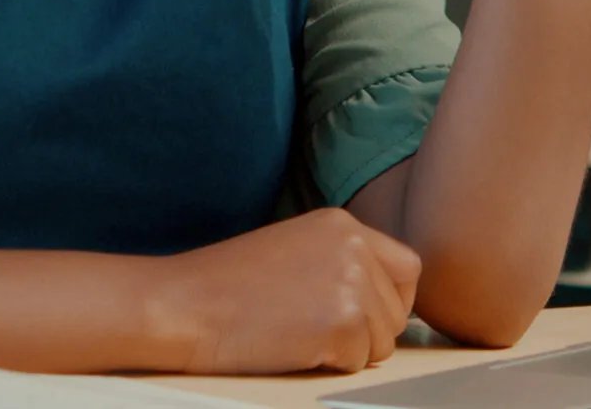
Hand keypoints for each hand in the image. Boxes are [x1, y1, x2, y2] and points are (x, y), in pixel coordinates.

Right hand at [156, 209, 422, 374]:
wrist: (183, 306)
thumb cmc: (226, 286)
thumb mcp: (295, 249)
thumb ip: (340, 262)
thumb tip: (383, 300)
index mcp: (343, 224)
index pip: (407, 268)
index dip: (392, 300)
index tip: (364, 318)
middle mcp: (355, 247)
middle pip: (398, 311)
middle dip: (368, 332)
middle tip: (316, 332)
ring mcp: (351, 284)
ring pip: (383, 341)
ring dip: (349, 351)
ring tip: (298, 335)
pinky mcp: (341, 323)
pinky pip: (359, 362)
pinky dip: (330, 365)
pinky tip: (292, 346)